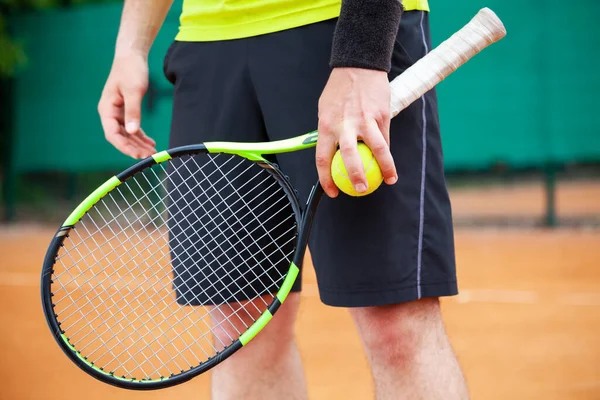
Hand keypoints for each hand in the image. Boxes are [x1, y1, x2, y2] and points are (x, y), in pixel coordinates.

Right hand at [98, 53, 155, 158]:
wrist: (132, 56)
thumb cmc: (130, 70)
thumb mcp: (134, 91)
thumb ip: (133, 111)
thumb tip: (133, 131)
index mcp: (106, 109)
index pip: (112, 134)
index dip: (124, 147)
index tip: (137, 155)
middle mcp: (110, 113)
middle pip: (121, 137)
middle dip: (134, 147)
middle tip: (149, 156)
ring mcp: (118, 112)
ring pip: (127, 134)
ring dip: (139, 144)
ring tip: (152, 152)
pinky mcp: (126, 110)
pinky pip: (132, 127)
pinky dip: (141, 136)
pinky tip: (151, 142)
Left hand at [316, 67, 397, 197]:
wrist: (358, 65)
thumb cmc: (340, 90)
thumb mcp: (325, 110)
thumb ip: (329, 132)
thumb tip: (331, 153)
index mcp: (326, 126)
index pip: (323, 158)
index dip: (326, 179)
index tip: (332, 191)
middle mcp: (345, 124)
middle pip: (350, 158)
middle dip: (356, 178)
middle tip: (361, 190)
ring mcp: (365, 120)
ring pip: (377, 150)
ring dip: (384, 168)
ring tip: (388, 180)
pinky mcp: (381, 115)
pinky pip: (385, 138)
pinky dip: (388, 153)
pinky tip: (391, 164)